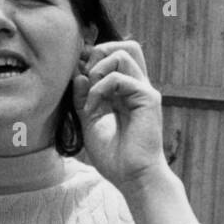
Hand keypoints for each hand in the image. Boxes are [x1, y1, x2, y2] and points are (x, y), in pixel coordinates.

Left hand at [71, 40, 167, 191]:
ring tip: (90, 93)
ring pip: (125, 52)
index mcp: (127, 91)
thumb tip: (78, 75)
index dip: (93, 57)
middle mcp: (138, 86)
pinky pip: (120, 77)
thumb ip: (83, 98)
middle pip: (127, 45)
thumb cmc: (114, 155)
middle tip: (85, 77)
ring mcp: (144, 90)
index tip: (76, 76)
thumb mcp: (90, 122)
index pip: (116, 55)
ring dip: (99, 68)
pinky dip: (100, 89)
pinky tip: (93, 108)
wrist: (133, 178)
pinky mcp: (148, 98)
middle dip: (100, 52)